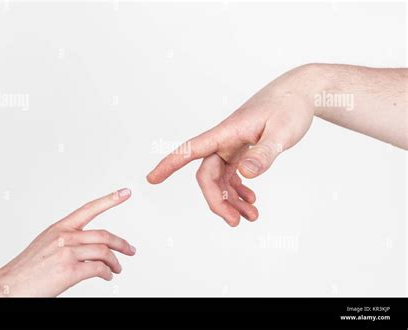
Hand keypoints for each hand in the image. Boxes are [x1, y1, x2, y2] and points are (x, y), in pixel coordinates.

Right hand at [0, 188, 135, 296]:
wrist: (7, 287)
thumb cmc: (24, 271)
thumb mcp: (45, 246)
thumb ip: (65, 242)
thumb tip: (85, 247)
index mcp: (58, 228)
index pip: (89, 209)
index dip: (109, 200)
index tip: (124, 193)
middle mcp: (64, 237)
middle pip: (103, 235)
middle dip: (121, 243)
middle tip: (130, 249)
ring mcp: (67, 253)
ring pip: (104, 251)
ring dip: (115, 261)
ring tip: (117, 268)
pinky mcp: (70, 270)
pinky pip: (98, 268)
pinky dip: (107, 272)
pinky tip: (107, 275)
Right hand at [147, 65, 318, 225]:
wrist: (299, 93)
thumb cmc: (289, 107)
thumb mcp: (282, 132)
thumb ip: (264, 154)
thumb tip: (245, 174)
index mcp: (226, 133)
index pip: (190, 149)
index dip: (168, 165)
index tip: (151, 179)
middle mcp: (224, 141)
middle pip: (208, 175)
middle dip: (218, 201)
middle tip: (236, 222)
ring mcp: (232, 146)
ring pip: (221, 179)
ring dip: (231, 200)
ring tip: (251, 217)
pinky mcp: (243, 150)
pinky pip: (233, 175)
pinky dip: (239, 191)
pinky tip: (250, 201)